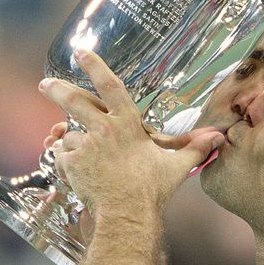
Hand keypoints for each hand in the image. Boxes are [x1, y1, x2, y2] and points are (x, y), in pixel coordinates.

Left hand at [38, 49, 224, 214]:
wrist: (127, 214)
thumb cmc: (152, 189)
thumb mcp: (176, 166)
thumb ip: (195, 149)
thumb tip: (218, 138)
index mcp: (127, 123)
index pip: (110, 85)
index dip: (95, 65)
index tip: (81, 51)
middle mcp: (103, 128)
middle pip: (74, 100)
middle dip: (56, 89)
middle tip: (45, 83)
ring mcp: (85, 145)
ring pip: (71, 135)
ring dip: (74, 143)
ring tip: (88, 159)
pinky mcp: (71, 163)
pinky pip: (63, 156)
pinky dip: (67, 161)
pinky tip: (79, 171)